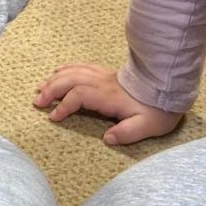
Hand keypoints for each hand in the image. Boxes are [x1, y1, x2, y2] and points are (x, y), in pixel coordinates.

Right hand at [34, 62, 183, 145]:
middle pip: (70, 80)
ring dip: (54, 79)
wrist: (168, 88)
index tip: (53, 117)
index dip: (64, 106)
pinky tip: (57, 71)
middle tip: (37, 102)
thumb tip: (106, 138)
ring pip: (73, 72)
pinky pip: (81, 66)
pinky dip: (66, 68)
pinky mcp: (105, 74)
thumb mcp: (148, 126)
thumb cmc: (157, 110)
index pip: (79, 96)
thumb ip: (127, 133)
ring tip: (40, 89)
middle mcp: (102, 83)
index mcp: (109, 97)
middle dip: (51, 90)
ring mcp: (103, 76)